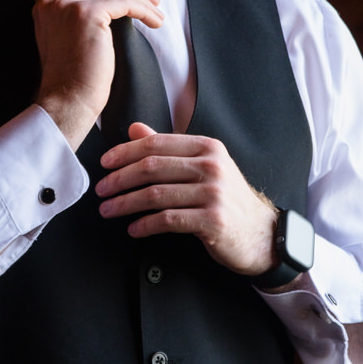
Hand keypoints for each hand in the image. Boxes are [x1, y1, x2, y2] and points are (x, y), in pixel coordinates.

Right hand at [32, 0, 162, 149]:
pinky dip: (143, 11)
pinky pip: (124, 3)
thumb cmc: (72, 79)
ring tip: (157, 14)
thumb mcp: (65, 39)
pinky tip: (154, 22)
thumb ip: (74, 16)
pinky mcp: (87, 14)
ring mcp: (68, 5)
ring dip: (142, 0)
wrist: (67, 100)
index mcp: (45, 4)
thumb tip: (107, 3)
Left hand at [95, 123, 277, 276]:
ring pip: (156, 195)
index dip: (125, 153)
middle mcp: (212, 166)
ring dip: (126, 204)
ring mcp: (214, 193)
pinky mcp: (213, 220)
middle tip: (101, 190)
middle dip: (120, 179)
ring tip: (109, 210)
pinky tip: (134, 228)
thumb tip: (134, 129)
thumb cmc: (227, 200)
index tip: (104, 164)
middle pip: (152, 168)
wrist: (261, 233)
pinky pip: (169, 220)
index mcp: (207, 148)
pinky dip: (146, 225)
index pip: (156, 144)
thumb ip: (169, 148)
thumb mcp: (202, 166)